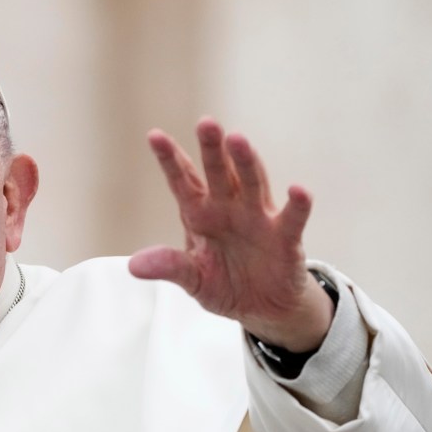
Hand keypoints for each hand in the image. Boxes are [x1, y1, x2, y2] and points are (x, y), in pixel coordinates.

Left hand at [128, 117, 333, 351]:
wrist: (262, 308)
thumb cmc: (224, 284)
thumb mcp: (193, 279)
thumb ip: (169, 267)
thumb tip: (133, 266)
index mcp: (200, 214)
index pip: (183, 181)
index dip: (170, 159)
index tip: (154, 136)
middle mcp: (229, 208)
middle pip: (218, 173)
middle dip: (211, 149)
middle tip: (205, 123)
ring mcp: (258, 219)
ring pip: (252, 184)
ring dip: (246, 162)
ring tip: (238, 140)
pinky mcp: (285, 238)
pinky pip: (292, 218)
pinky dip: (297, 205)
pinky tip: (298, 190)